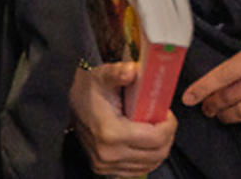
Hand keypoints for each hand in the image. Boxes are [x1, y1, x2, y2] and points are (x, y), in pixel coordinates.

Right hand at [69, 62, 175, 176]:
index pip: (156, 138)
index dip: (169, 125)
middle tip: (165, 120)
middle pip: (157, 153)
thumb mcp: (104, 75)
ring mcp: (105, 165)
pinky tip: (147, 142)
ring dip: (160, 147)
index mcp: (111, 132)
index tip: (167, 112)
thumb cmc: (90, 88)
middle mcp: (108, 154)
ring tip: (156, 128)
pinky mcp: (104, 170)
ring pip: (150, 164)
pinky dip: (148, 158)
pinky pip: (138, 170)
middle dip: (168, 136)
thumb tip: (133, 71)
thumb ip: (119, 72)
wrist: (71, 104)